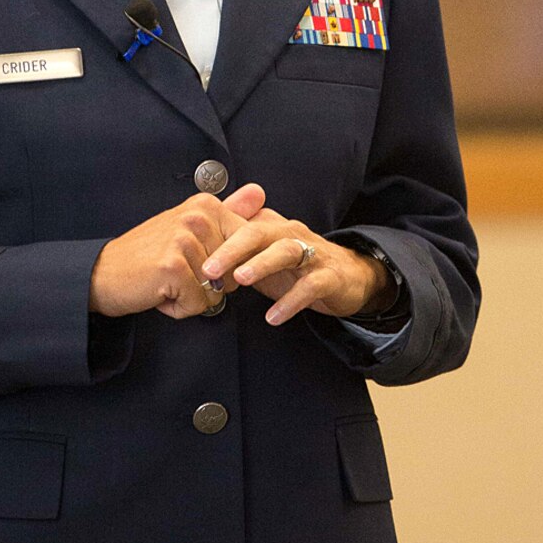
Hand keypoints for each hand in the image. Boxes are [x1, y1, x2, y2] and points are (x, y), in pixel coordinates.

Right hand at [90, 184, 264, 318]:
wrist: (102, 274)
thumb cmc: (146, 256)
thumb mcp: (189, 229)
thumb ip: (229, 212)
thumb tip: (260, 192)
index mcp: (205, 206)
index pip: (247, 247)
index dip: (227, 268)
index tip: (200, 263)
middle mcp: (197, 217)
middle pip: (235, 273)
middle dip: (210, 285)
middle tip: (177, 272)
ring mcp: (184, 240)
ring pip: (216, 292)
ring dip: (192, 297)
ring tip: (167, 281)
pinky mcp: (172, 266)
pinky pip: (198, 304)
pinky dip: (178, 308)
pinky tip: (160, 292)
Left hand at [202, 205, 390, 326]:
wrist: (349, 277)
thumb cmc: (299, 267)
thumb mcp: (264, 256)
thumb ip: (235, 254)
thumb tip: (196, 257)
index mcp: (272, 228)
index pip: (240, 226)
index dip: (215, 239)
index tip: (193, 257)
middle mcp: (291, 235)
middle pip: (259, 233)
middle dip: (232, 249)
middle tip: (210, 267)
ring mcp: (312, 254)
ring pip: (287, 251)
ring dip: (262, 263)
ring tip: (241, 279)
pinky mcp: (330, 277)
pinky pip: (310, 286)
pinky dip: (292, 301)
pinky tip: (274, 316)